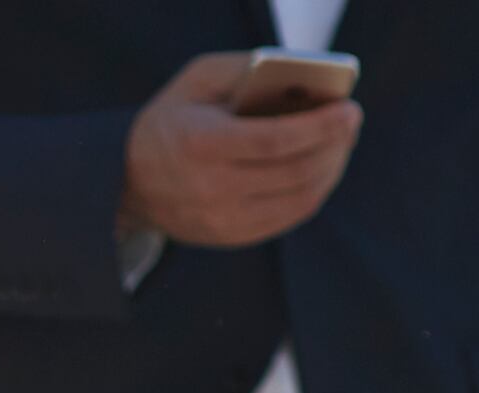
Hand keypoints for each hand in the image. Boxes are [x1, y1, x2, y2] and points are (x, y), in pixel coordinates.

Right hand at [121, 52, 360, 250]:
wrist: (127, 181)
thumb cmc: (171, 120)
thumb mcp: (197, 80)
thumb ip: (246, 71)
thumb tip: (303, 78)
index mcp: (200, 145)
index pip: (275, 142)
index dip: (320, 127)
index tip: (350, 110)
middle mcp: (210, 189)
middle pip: (295, 172)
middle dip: (335, 145)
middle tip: (351, 123)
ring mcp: (220, 220)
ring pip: (299, 199)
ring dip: (331, 170)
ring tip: (341, 145)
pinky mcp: (229, 237)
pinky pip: (289, 217)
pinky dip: (314, 192)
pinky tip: (322, 169)